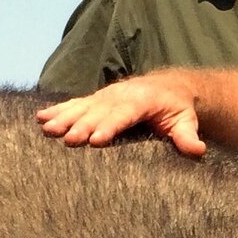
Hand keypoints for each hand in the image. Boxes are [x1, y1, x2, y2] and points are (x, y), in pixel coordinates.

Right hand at [36, 70, 205, 154]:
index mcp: (142, 101)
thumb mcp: (186, 121)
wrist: (168, 87)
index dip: (109, 126)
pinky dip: (57, 110)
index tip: (95, 140)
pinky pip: (75, 104)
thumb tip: (197, 150)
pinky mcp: (96, 99)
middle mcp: (120, 95)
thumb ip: (188, 136)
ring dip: (63, 117)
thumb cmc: (178, 109)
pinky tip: (40, 118)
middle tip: (66, 139)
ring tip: (46, 128)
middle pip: (98, 112)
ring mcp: (106, 96)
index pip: (124, 115)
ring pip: (82, 107)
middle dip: (81, 125)